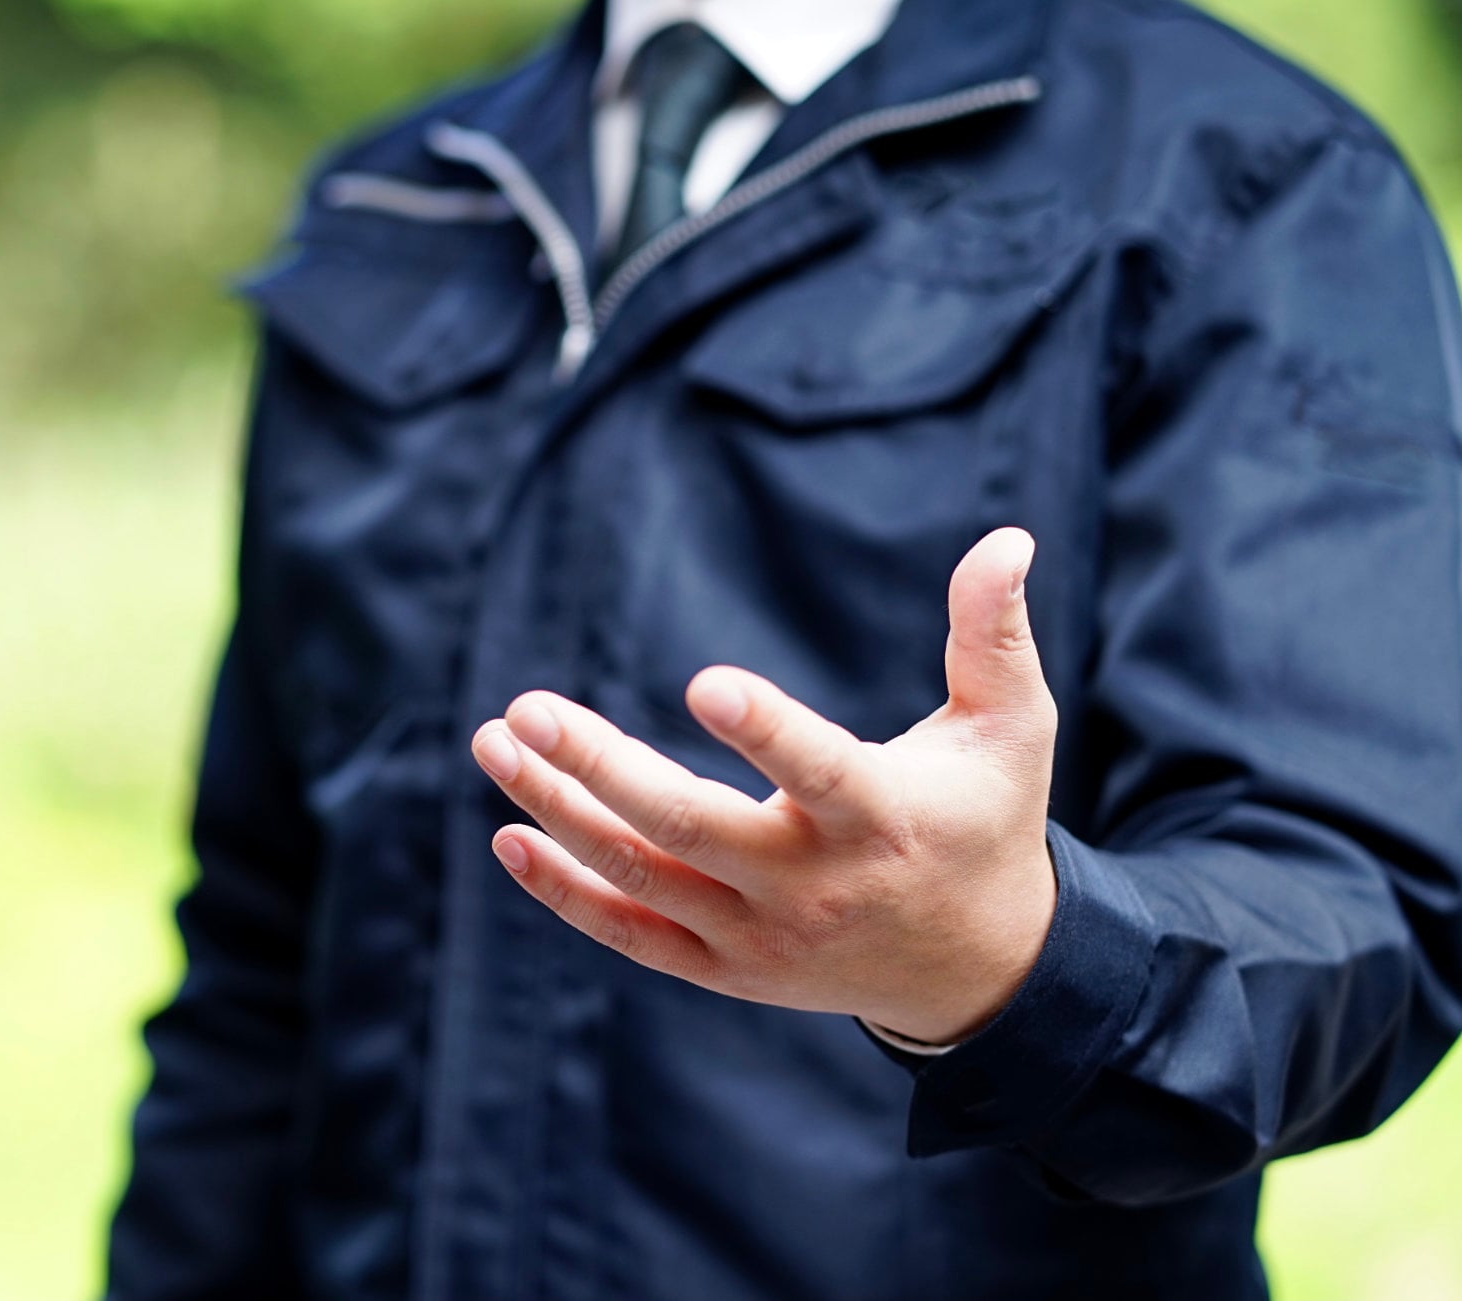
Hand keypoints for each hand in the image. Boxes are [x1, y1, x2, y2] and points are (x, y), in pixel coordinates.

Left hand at [470, 527, 1057, 1045]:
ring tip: (494, 743)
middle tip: (523, 708)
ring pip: (643, 877)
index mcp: (884, 817)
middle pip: (690, 828)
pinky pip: (633, 935)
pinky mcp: (729, 970)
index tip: (703, 682)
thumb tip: (1007, 537)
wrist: (979, 967)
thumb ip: (994, 634)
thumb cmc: (986, 819)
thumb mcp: (1012, 728)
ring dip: (559, 813)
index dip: (766, 731)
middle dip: (599, 768)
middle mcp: (814, 886)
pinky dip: (568, 893)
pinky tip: (510, 838)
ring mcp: (763, 937)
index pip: (817, 772)